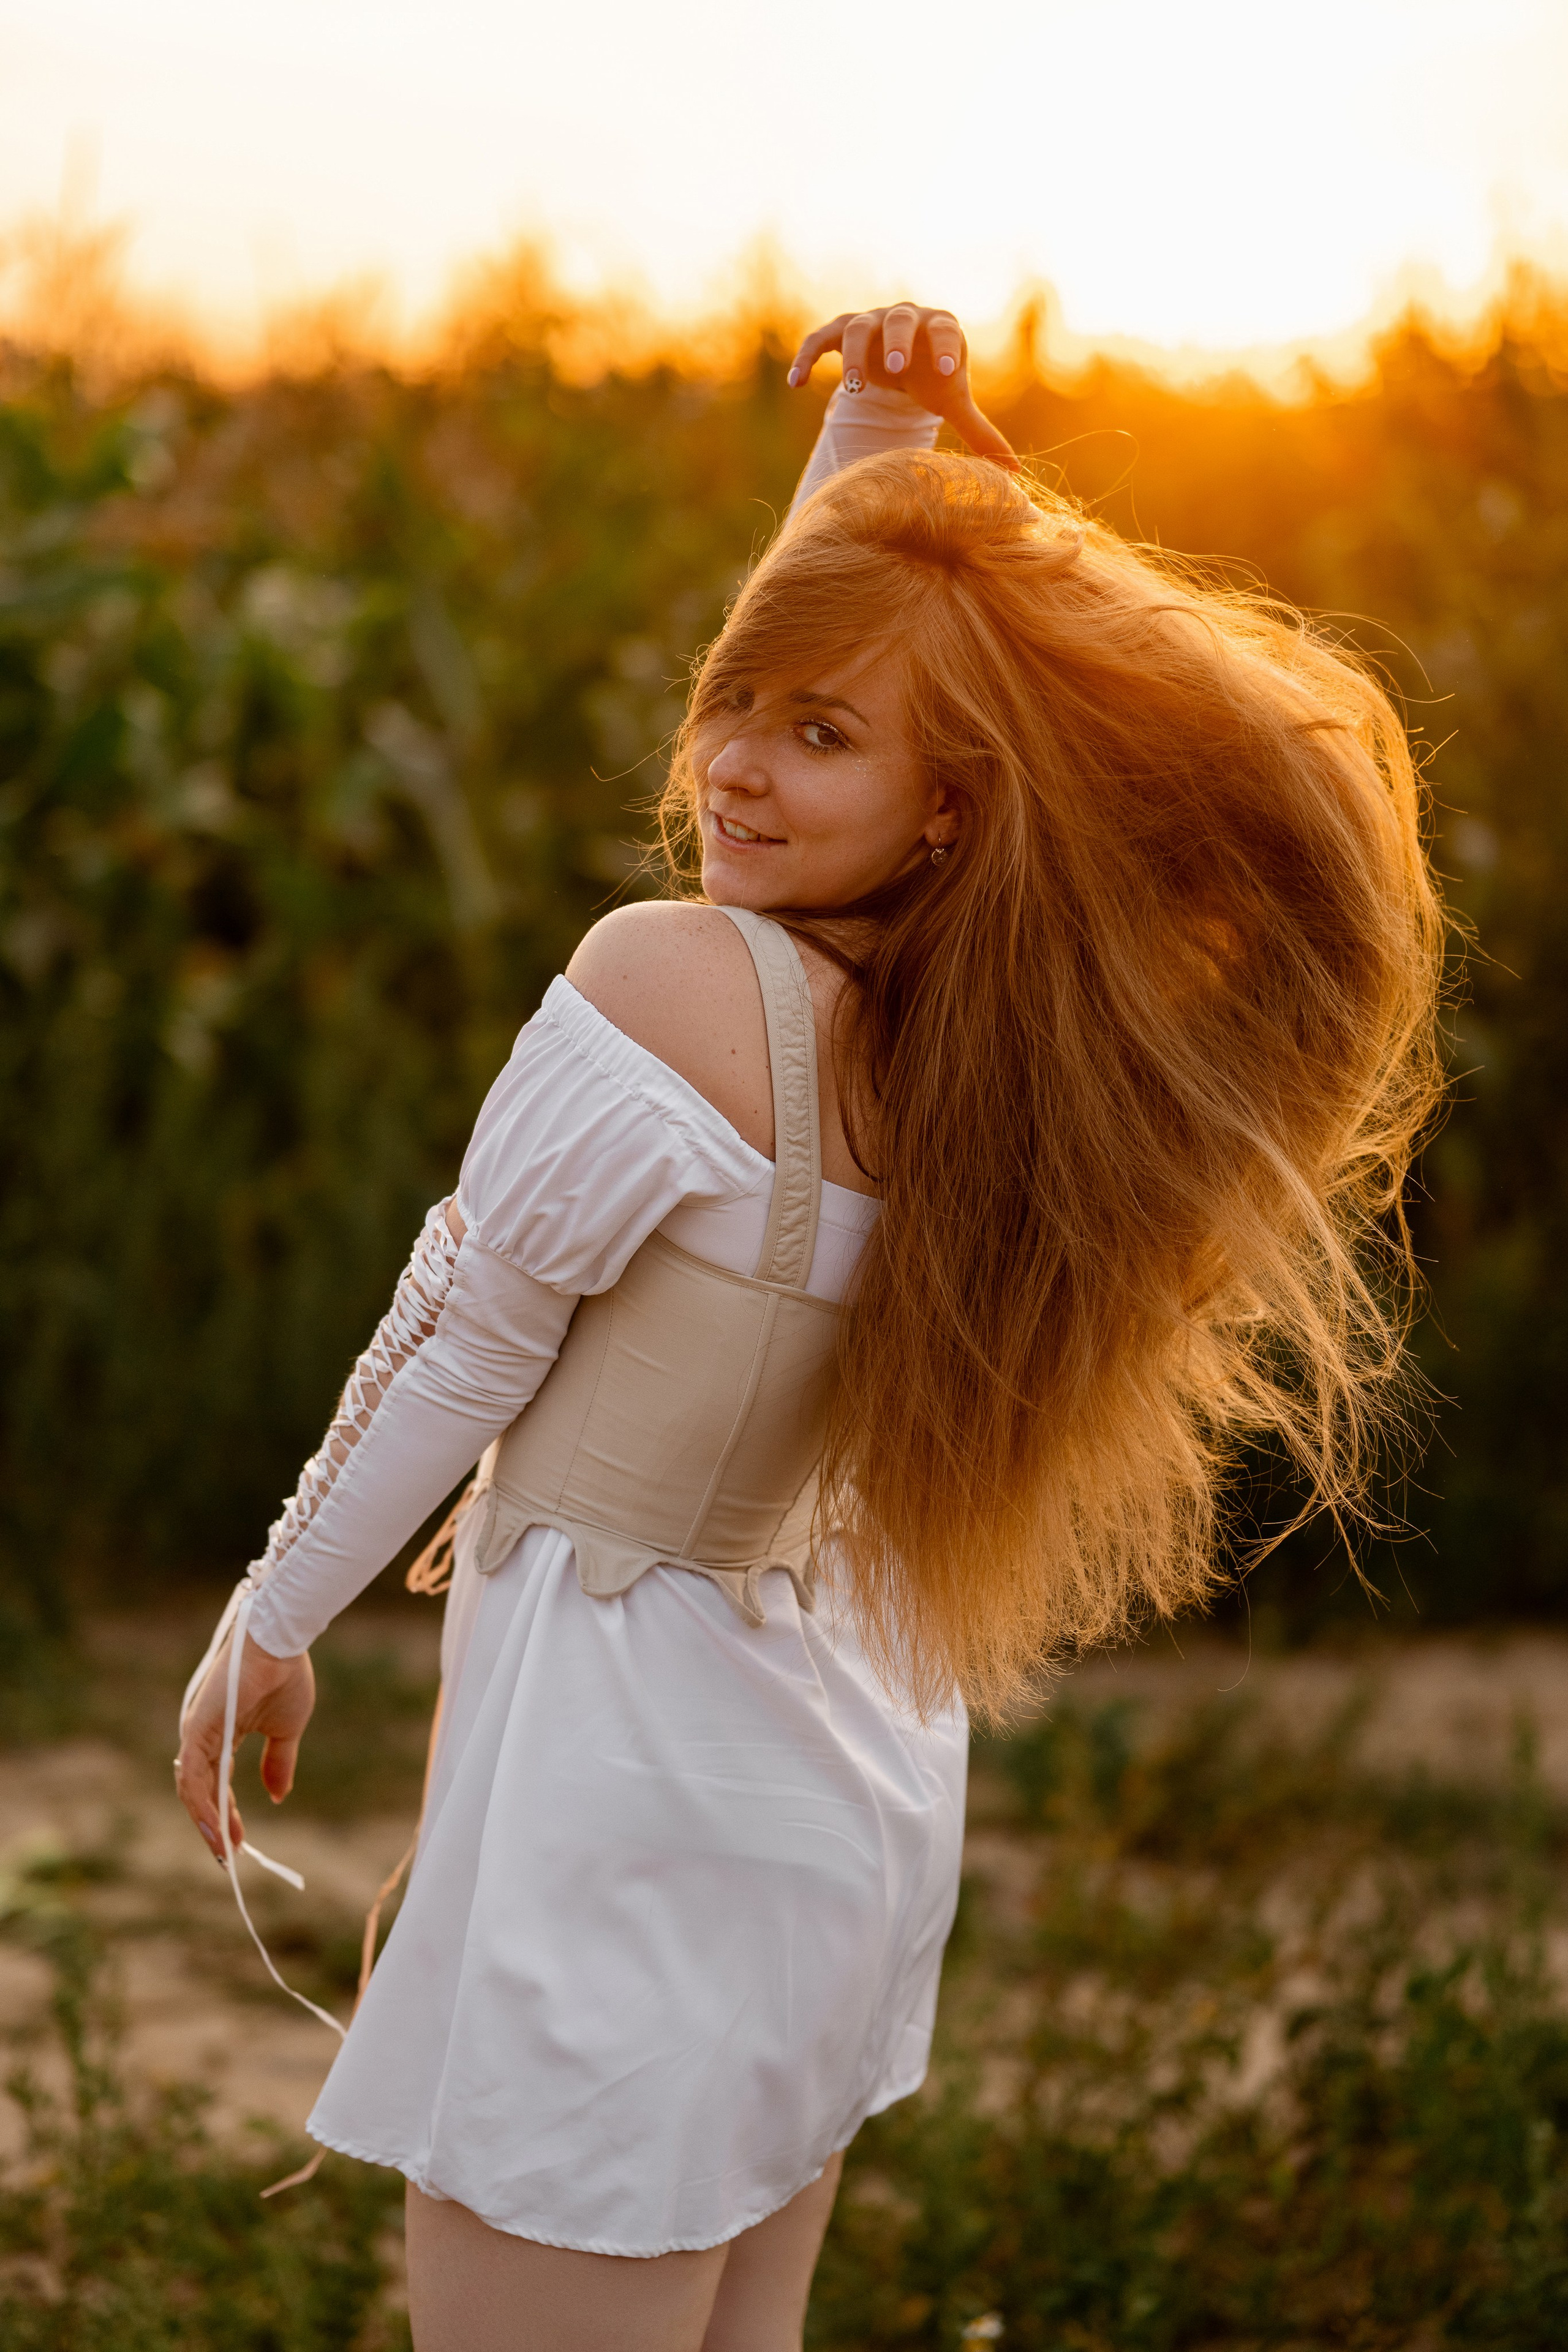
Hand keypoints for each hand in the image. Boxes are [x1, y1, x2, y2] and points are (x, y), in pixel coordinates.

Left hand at [174, 1633, 314, 1861]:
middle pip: (200, 1791)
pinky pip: (192, 1775)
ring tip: (224, 1850)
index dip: (225, 1815)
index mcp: (221, 1736)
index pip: (216, 1784)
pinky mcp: (197, 1728)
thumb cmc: (285, 1677)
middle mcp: (203, 1736)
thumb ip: (277, 1763)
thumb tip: (277, 1796)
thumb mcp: (286, 1731)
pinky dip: (201, 1803)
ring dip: (206, 1822)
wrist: (282, 1642)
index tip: (240, 1842)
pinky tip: (214, 1825)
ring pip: (192, 1788)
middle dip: (213, 1826)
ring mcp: (197, 1732)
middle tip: (228, 1856)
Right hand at [787, 304, 1018, 469]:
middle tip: (894, 371)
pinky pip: (820, 339)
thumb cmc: (932, 379)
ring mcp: (870, 322)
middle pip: (898, 320)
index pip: (943, 329)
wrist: (900, 362)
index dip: (943, 345)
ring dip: (854, 355)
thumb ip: (979, 432)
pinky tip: (795, 383)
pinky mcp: (840, 331)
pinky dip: (807, 357)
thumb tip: (1015, 471)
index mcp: (939, 327)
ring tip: (854, 390)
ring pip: (858, 327)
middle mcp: (904, 318)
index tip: (945, 370)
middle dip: (896, 343)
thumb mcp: (952, 403)